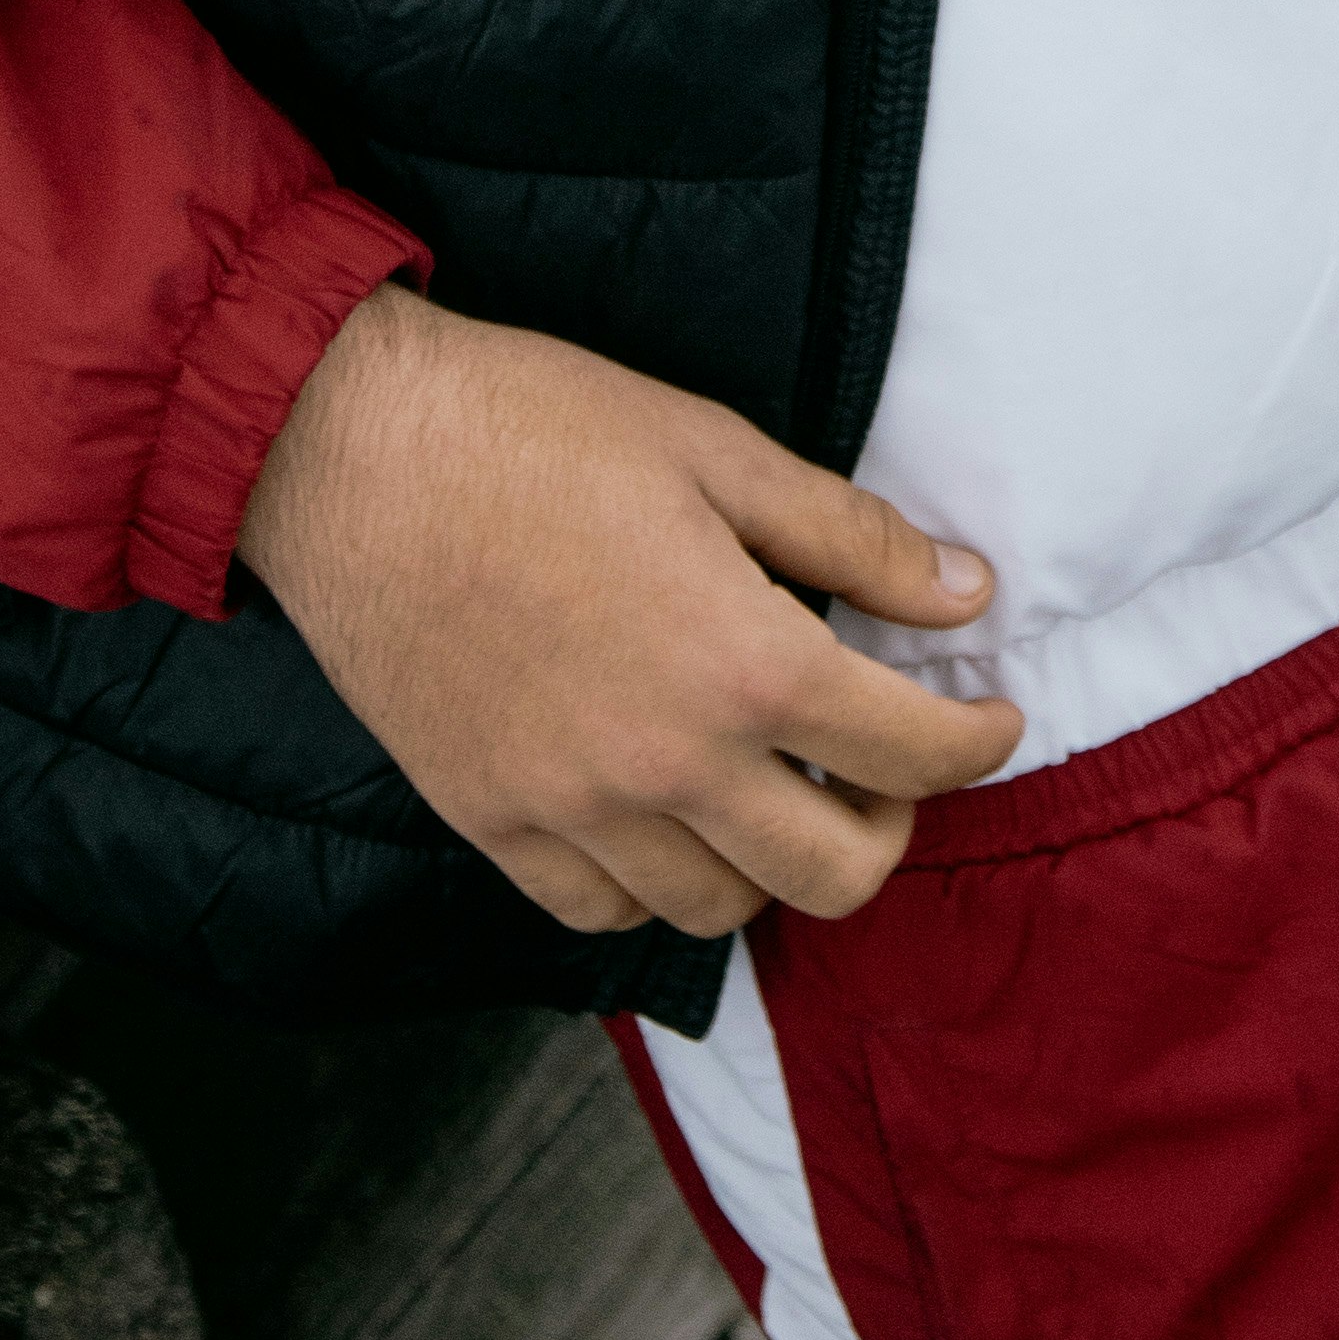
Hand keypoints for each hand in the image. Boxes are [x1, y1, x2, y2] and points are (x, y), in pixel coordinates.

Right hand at [235, 287, 1022, 939]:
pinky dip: (655, 881)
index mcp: (743, 666)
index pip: (912, 753)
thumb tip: (964, 593)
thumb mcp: (717, 450)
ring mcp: (572, 810)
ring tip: (772, 783)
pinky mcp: (491, 823)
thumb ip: (850, 538)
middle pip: (835, 874)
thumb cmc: (534, 427)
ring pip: (718, 909)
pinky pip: (600, 912)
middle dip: (888, 824)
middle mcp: (667, 767)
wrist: (350, 452)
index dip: (977, 741)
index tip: (988, 718)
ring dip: (772, 860)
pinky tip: (664, 811)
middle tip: (881, 762)